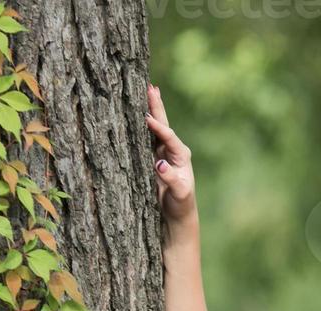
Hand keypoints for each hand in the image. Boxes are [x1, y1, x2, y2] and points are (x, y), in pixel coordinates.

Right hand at [145, 83, 196, 231]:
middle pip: (164, 124)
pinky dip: (142, 122)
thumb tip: (159, 164)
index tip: (146, 117)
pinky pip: (146, 136)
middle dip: (157, 106)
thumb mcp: (180, 194)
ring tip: (147, 89)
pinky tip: (138, 110)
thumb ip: (172, 179)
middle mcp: (173, 150)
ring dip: (150, 109)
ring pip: (155, 127)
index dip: (158, 127)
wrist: (177, 214)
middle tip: (151, 87)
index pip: (169, 137)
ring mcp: (162, 152)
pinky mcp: (152, 156)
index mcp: (182, 156)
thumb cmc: (180, 204)